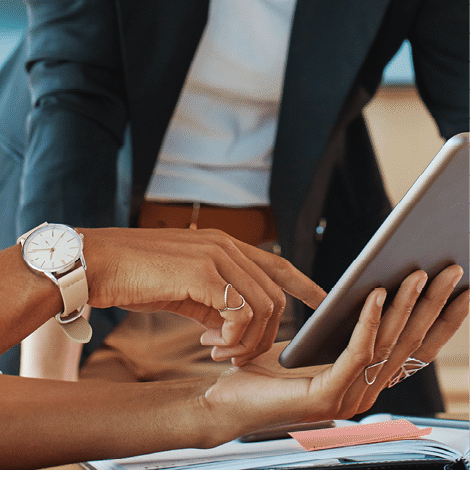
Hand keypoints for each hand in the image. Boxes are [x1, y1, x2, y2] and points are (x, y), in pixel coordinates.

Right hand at [80, 227, 327, 365]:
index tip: (323, 304)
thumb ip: (212, 299)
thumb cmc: (129, 276)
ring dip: (248, 341)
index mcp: (219, 244)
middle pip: (274, 297)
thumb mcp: (180, 287)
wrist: (94, 264)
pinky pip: (241, 314)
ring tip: (219, 353)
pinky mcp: (203, 273)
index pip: (276, 264)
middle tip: (233, 355)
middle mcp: (224, 245)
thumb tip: (232, 327)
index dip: (304, 285)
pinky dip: (233, 338)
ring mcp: (215, 256)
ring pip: (263, 308)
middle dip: (263, 336)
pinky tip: (210, 344)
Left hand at [201, 264, 468, 433]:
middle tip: (450, 269)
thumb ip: (339, 329)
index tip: (461, 285)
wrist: (224, 401)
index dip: (441, 317)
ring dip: (406, 305)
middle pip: (410, 343)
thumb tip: (370, 290)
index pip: (415, 347)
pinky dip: (369, 321)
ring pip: (388, 344)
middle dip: (434, 303)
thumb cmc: (260, 370)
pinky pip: (358, 352)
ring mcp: (351, 398)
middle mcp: (367, 392)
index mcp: (367, 380)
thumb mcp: (308, 343)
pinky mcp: (330, 395)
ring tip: (416, 273)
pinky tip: (376, 294)